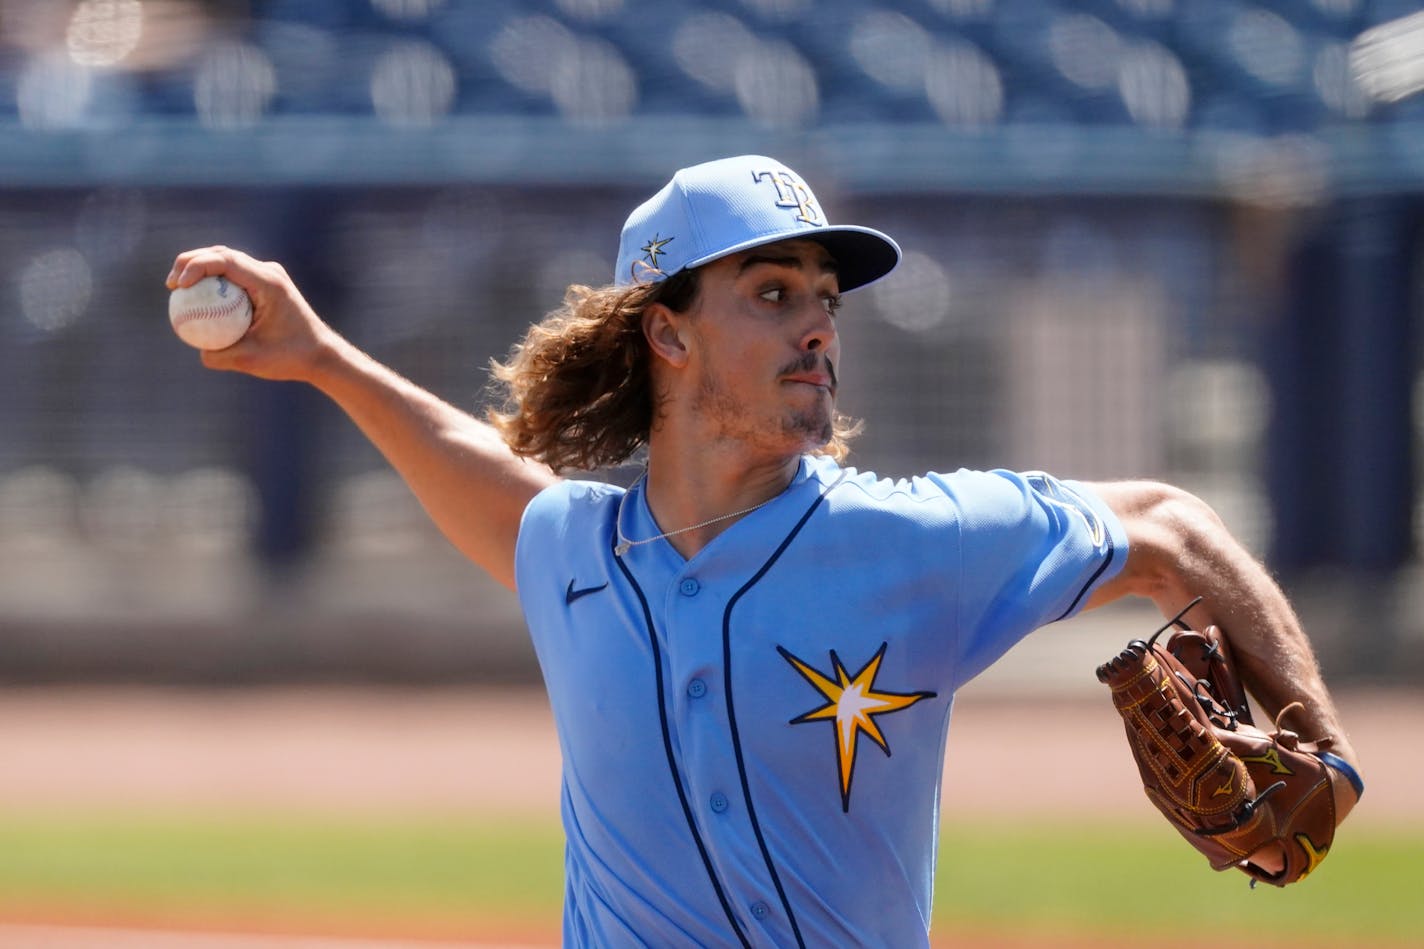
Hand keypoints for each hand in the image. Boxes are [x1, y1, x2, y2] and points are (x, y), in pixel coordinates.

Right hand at [166, 245, 337, 382]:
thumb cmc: (291, 357)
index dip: (196, 265)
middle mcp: (269, 272)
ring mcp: (268, 276)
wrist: (320, 354)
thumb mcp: (254, 361)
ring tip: (177, 287)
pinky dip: (213, 281)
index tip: (179, 286)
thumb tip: (199, 350)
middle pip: (222, 253)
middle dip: (190, 261)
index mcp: (268, 283)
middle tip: (170, 284)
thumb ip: (223, 356)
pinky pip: (233, 276)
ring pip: (227, 260)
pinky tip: (196, 299)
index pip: (226, 260)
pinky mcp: (265, 284)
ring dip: (200, 268)